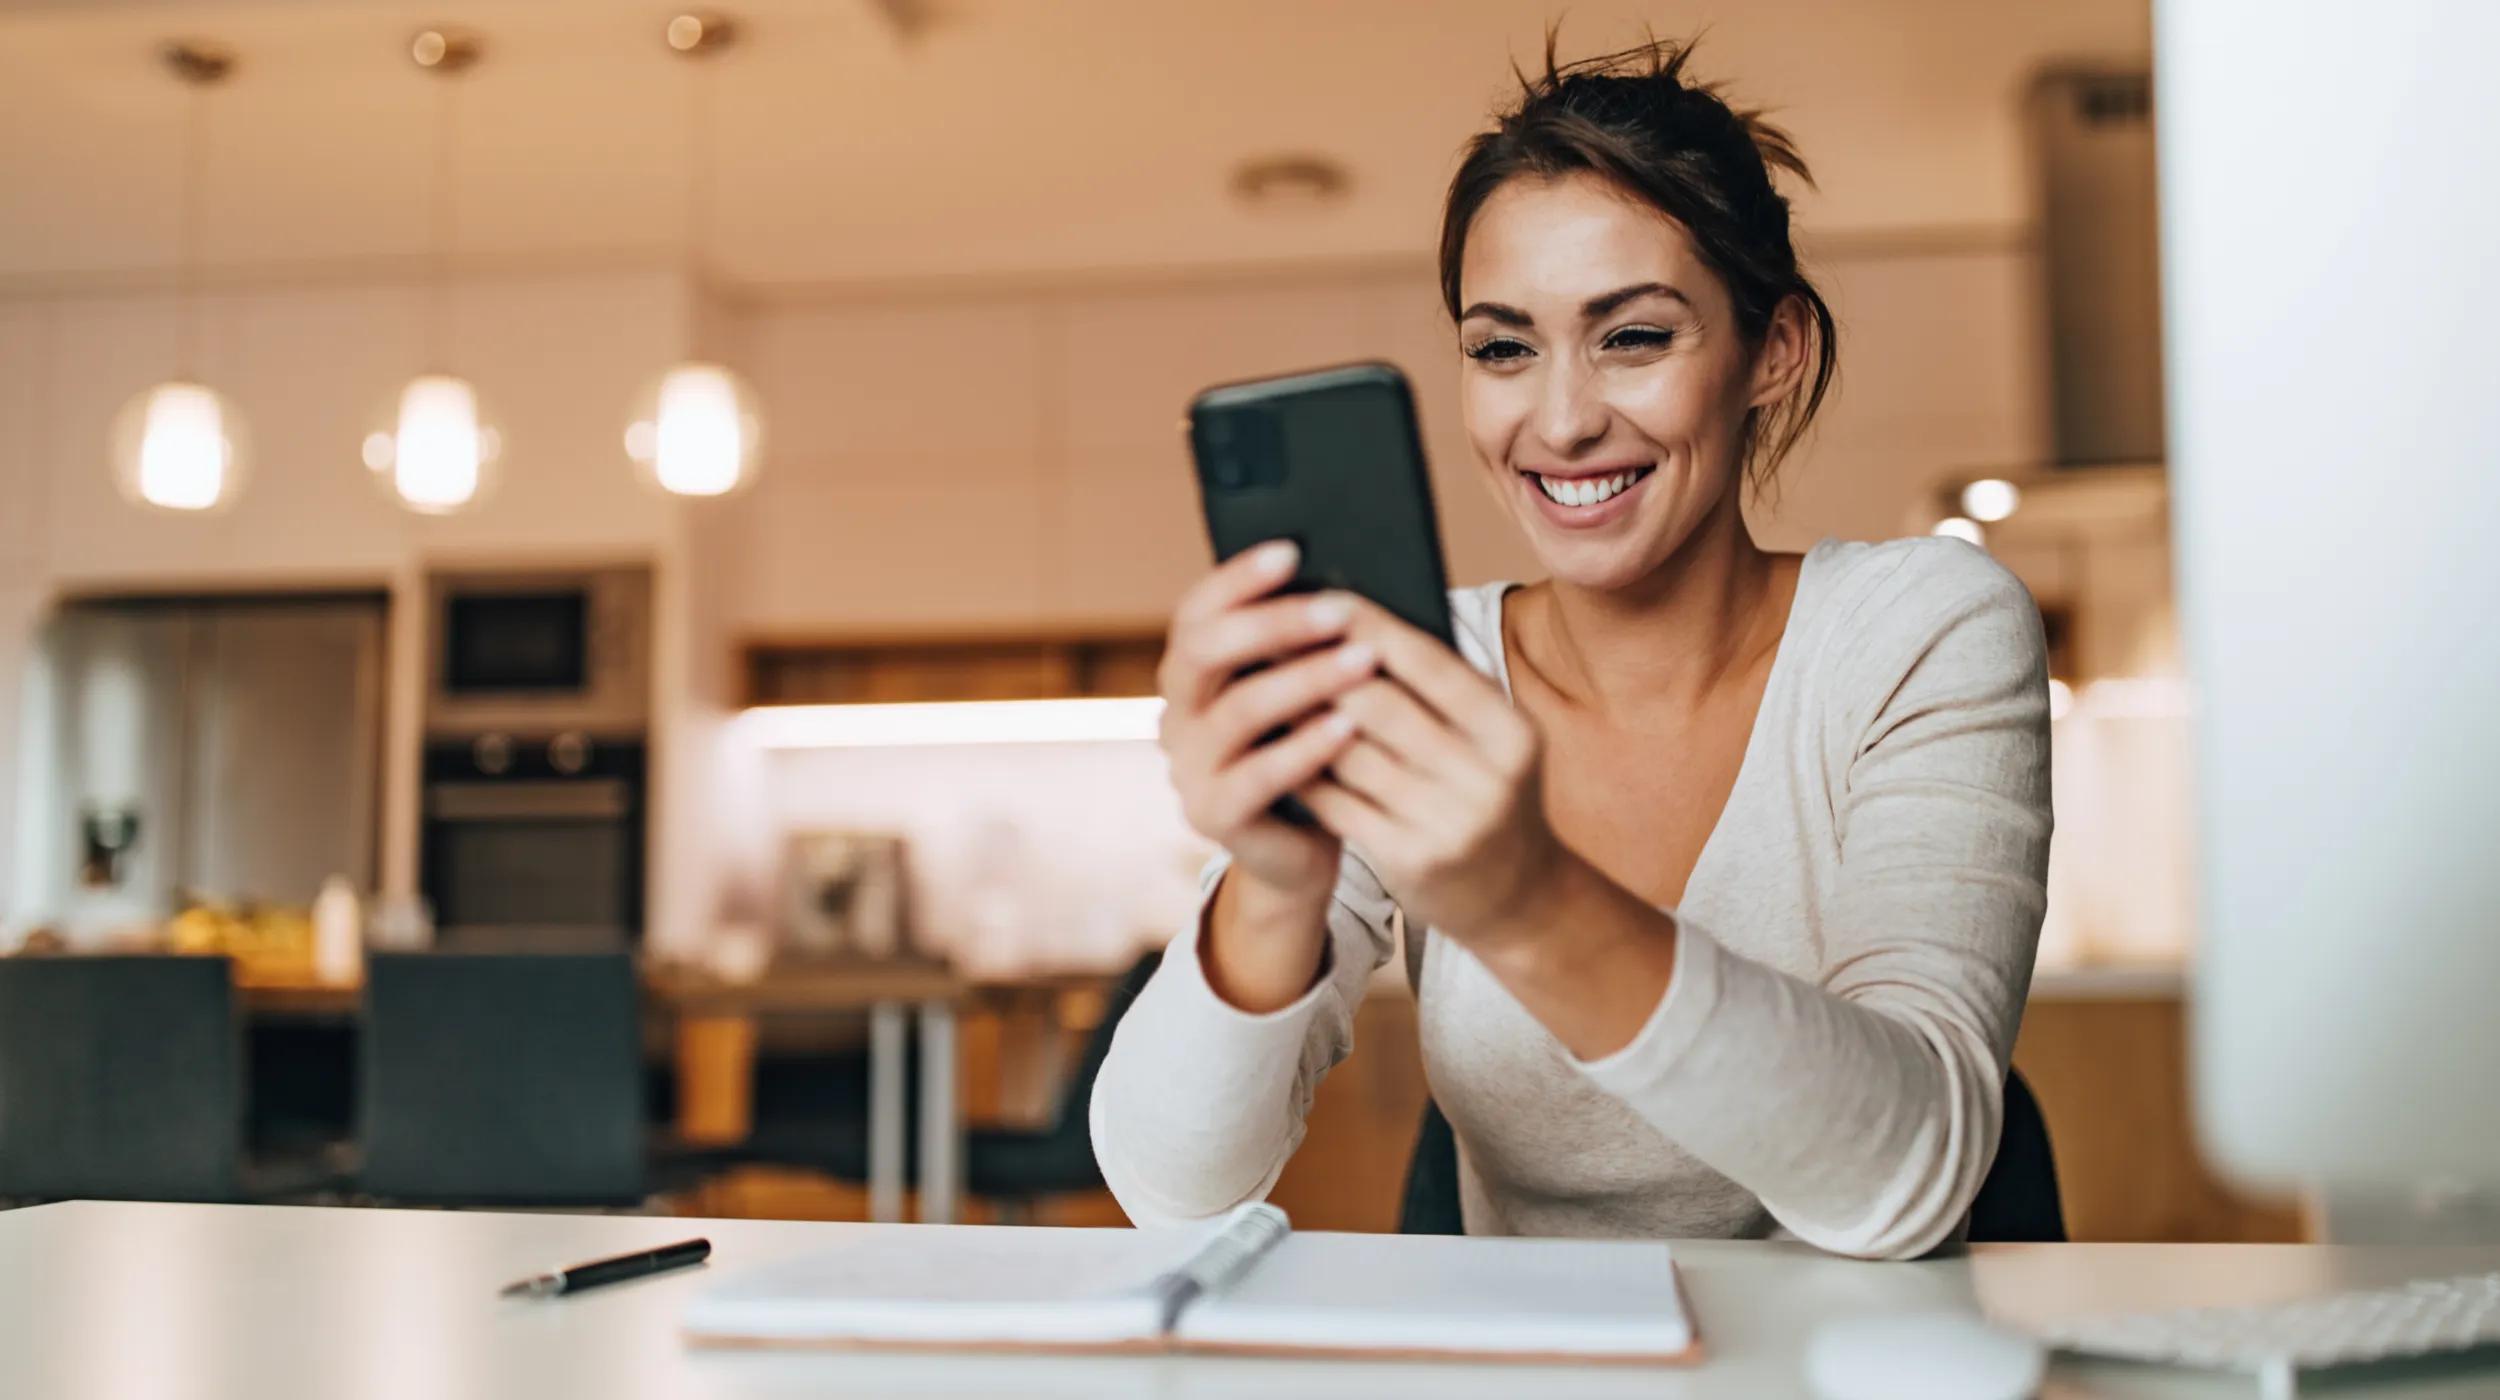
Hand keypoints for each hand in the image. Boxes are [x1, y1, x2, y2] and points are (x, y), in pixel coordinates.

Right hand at [1157, 541, 1376, 903]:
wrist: (1302, 849)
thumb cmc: (1310, 752)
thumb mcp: (1303, 692)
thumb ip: (1304, 647)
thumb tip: (1350, 578)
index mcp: (1190, 673)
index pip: (1195, 611)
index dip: (1237, 578)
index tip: (1292, 550)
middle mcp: (1176, 715)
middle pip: (1204, 651)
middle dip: (1272, 623)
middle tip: (1339, 609)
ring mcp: (1188, 768)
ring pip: (1237, 711)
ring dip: (1304, 679)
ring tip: (1363, 660)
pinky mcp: (1211, 816)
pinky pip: (1257, 775)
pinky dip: (1304, 747)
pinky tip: (1348, 727)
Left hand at [1294, 595, 1566, 947]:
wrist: (1515, 893)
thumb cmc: (1484, 791)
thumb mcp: (1489, 739)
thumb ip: (1438, 689)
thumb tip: (1355, 621)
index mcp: (1509, 730)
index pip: (1429, 663)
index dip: (1370, 626)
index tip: (1319, 596)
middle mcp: (1486, 777)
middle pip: (1380, 705)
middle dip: (1319, 667)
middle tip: (1269, 635)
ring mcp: (1449, 824)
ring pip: (1349, 754)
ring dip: (1299, 716)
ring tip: (1261, 684)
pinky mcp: (1410, 861)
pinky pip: (1338, 803)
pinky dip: (1302, 769)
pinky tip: (1273, 745)